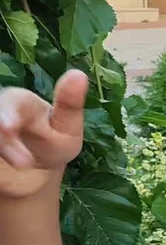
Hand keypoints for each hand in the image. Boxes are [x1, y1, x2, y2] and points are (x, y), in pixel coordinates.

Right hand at [0, 70, 85, 198]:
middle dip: (2, 135)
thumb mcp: (67, 128)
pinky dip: (1, 158)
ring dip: (3, 148)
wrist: (36, 169)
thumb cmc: (53, 142)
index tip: (8, 127)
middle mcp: (2, 112)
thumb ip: (69, 105)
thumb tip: (79, 74)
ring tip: (22, 164)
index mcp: (21, 102)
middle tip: (20, 159)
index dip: (7, 114)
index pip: (12, 102)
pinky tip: (7, 164)